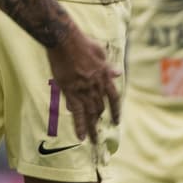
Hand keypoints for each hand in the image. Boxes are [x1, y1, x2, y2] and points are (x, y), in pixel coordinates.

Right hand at [46, 24, 120, 140]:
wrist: (65, 40)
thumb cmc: (81, 42)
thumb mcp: (100, 52)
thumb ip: (108, 66)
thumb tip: (117, 73)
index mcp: (105, 76)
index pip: (114, 98)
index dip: (115, 111)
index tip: (116, 121)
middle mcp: (96, 86)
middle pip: (100, 108)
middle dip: (99, 120)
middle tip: (98, 132)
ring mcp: (84, 90)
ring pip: (90, 114)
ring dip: (93, 128)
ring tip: (94, 142)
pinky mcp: (71, 91)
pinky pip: (77, 112)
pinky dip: (79, 125)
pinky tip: (81, 137)